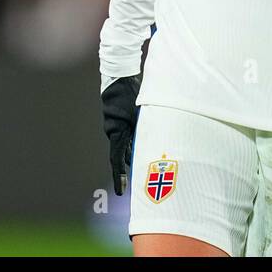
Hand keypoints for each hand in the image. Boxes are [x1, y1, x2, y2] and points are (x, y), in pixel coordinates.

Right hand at [102, 74, 141, 195]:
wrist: (119, 80)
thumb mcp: (142, 112)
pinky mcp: (121, 122)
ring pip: (127, 147)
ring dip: (136, 156)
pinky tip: (146, 148)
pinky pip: (128, 138)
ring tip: (147, 170)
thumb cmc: (130, 95)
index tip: (121, 192)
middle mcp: (115, 133)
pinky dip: (135, 144)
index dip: (119, 177)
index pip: (117, 161)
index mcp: (117, 133)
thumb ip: (146, 127)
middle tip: (138, 187)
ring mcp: (117, 128)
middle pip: (124, 157)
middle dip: (132, 171)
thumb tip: (156, 144)